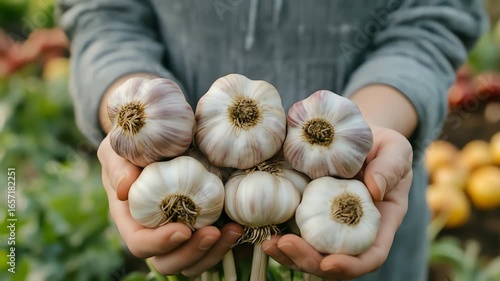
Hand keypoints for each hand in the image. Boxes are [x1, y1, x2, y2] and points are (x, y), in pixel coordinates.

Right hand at [97, 134, 242, 276]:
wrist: (151, 142)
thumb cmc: (129, 148)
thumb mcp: (117, 152)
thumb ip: (119, 168)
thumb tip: (124, 189)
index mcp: (130, 220)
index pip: (140, 243)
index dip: (159, 243)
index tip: (182, 230)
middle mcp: (152, 233)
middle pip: (167, 262)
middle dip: (191, 253)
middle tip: (212, 233)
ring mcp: (176, 233)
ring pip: (191, 262)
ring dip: (213, 252)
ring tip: (232, 231)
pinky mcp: (197, 227)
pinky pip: (210, 248)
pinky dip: (225, 243)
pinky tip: (237, 225)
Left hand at [262, 125, 412, 279]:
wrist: (351, 135)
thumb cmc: (381, 144)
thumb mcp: (395, 149)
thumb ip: (391, 167)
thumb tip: (375, 190)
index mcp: (379, 222)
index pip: (371, 255)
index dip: (351, 265)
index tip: (329, 263)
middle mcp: (352, 230)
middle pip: (333, 260)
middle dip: (309, 260)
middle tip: (285, 245)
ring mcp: (328, 224)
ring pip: (310, 252)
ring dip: (288, 255)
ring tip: (270, 244)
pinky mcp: (307, 212)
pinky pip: (294, 231)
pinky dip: (279, 235)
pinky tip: (263, 231)